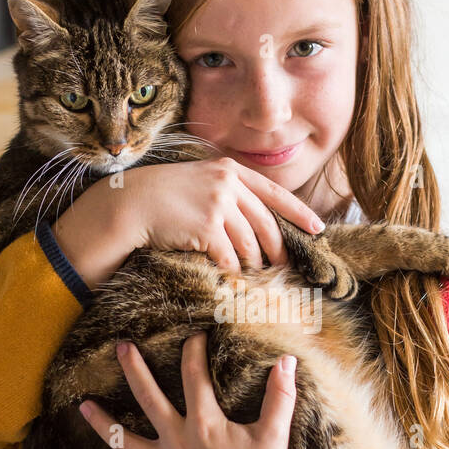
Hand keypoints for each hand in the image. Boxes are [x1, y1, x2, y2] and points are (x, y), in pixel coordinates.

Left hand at [77, 331, 314, 448]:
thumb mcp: (275, 435)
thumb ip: (280, 396)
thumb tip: (288, 360)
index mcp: (204, 424)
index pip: (194, 377)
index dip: (194, 351)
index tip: (193, 335)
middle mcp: (177, 442)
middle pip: (148, 399)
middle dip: (133, 370)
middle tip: (121, 348)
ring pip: (126, 443)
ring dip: (103, 425)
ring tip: (83, 406)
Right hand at [123, 156, 325, 273]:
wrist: (131, 203)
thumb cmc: (164, 196)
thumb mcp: (200, 180)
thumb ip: (228, 191)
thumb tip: (256, 218)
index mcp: (230, 170)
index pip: (275, 193)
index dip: (299, 212)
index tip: (317, 228)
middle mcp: (228, 184)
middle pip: (266, 223)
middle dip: (278, 248)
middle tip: (282, 265)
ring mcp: (218, 204)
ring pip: (250, 243)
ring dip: (254, 263)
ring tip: (255, 274)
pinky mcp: (206, 228)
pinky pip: (229, 257)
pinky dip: (232, 271)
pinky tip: (232, 279)